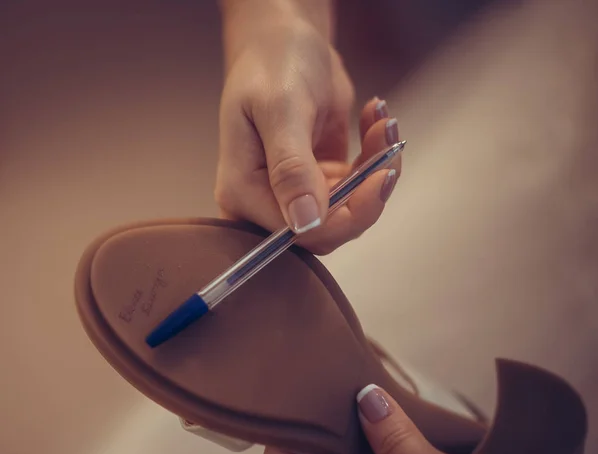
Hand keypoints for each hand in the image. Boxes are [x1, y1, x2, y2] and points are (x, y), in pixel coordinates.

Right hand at [215, 5, 400, 253]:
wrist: (285, 39)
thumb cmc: (272, 64)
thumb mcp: (280, 109)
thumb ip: (291, 169)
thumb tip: (305, 223)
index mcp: (244, 192)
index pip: (296, 233)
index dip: (343, 218)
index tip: (377, 179)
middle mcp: (266, 201)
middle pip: (327, 229)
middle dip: (366, 195)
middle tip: (389, 154)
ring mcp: (296, 193)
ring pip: (348, 210)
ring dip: (375, 170)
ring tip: (383, 123)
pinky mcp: (320, 181)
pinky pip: (356, 188)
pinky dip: (374, 157)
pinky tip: (375, 120)